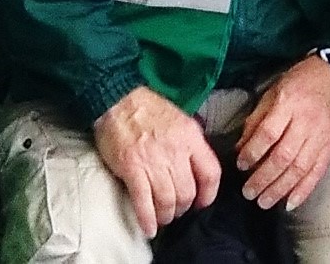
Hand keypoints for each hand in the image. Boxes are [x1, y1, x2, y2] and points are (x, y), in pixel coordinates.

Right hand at [92, 86, 222, 237]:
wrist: (118, 100)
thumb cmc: (149, 110)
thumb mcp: (181, 120)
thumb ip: (192, 143)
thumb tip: (198, 166)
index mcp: (191, 138)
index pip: (211, 173)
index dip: (209, 194)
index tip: (202, 202)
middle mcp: (175, 152)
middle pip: (187, 192)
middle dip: (183, 207)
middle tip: (177, 210)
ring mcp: (153, 162)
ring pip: (167, 201)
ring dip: (167, 215)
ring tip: (163, 217)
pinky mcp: (132, 169)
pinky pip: (143, 202)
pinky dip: (147, 219)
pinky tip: (149, 228)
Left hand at [236, 52, 329, 209]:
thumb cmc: (299, 83)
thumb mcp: (272, 92)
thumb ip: (256, 120)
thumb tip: (240, 149)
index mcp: (288, 103)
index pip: (268, 133)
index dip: (252, 152)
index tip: (241, 164)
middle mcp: (306, 121)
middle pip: (283, 156)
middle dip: (263, 178)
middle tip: (248, 191)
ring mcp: (321, 135)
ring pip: (300, 168)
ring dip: (280, 189)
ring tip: (264, 201)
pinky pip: (317, 172)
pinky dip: (304, 190)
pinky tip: (290, 203)